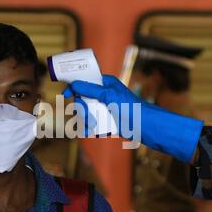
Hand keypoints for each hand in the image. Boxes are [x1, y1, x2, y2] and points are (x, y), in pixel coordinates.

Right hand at [62, 74, 203, 161]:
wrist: (145, 128)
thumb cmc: (131, 108)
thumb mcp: (110, 96)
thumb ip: (91, 89)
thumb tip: (74, 84)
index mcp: (106, 84)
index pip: (85, 80)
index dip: (74, 85)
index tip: (65, 93)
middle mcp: (104, 95)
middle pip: (82, 98)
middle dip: (81, 107)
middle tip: (85, 113)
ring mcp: (105, 108)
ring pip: (85, 112)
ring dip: (85, 119)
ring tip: (91, 125)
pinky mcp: (106, 121)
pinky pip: (92, 123)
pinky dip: (89, 128)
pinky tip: (91, 131)